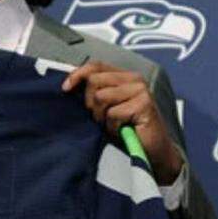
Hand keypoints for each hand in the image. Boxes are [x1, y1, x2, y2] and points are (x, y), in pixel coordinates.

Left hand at [62, 61, 182, 184]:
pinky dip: (113, 127)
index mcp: (124, 76)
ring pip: (101, 97)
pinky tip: (123, 130)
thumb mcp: (104, 110)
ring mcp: (140, 90)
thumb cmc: (126, 131)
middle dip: (90, 104)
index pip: (95, 66)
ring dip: (102, 117)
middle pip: (94, 81)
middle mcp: (134, 79)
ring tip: (113, 125)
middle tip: (101, 119)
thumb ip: (92, 95)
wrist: (152, 152)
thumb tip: (68, 87)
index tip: (65, 89)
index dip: (77, 74)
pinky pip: (113, 113)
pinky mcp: (144, 104)